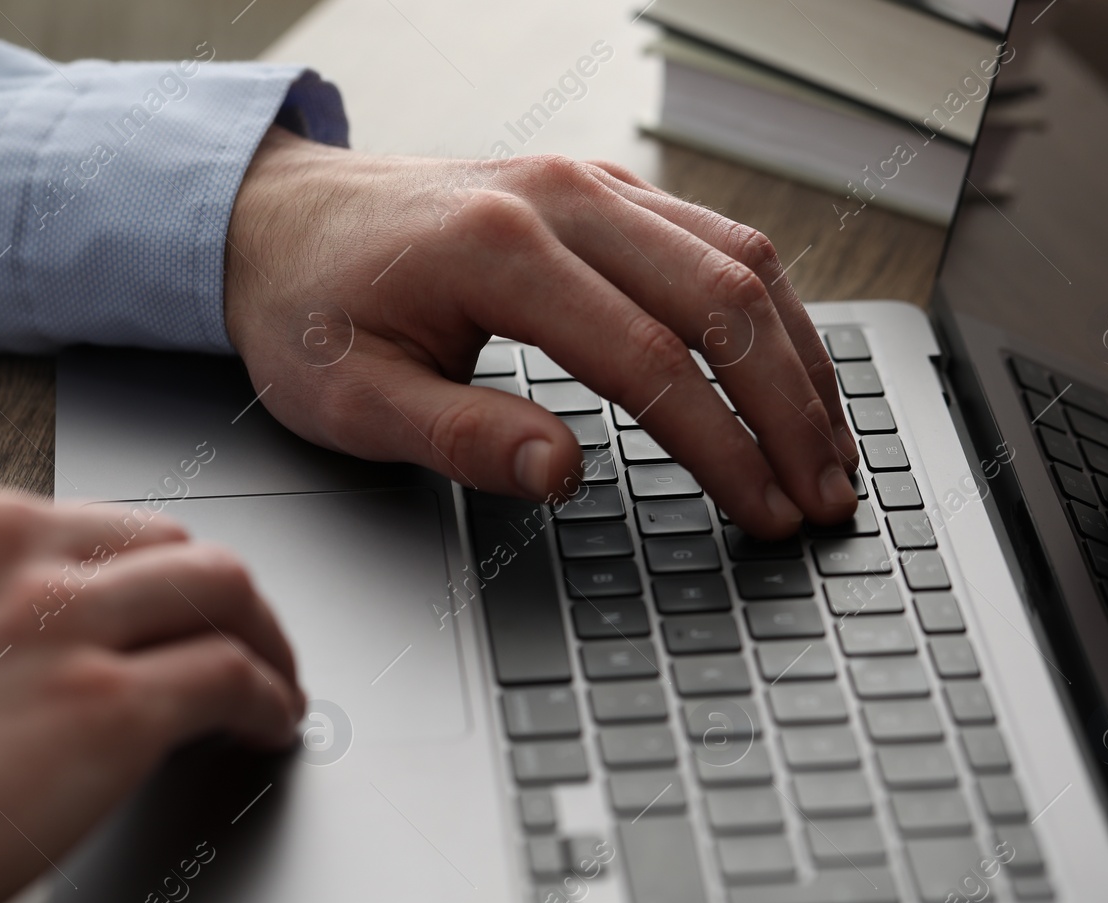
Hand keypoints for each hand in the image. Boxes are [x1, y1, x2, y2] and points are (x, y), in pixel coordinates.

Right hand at [0, 484, 302, 902]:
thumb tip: (34, 634)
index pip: (80, 522)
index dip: (137, 571)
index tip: (156, 603)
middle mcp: (4, 546)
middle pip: (163, 541)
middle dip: (209, 592)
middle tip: (233, 634)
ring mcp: (63, 620)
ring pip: (218, 589)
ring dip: (261, 637)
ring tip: (273, 676)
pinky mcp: (113, 703)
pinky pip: (233, 677)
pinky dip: (269, 699)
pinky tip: (269, 725)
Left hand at [223, 128, 858, 537]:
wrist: (276, 221)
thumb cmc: (309, 309)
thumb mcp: (353, 398)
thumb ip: (462, 437)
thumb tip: (564, 475)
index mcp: (499, 250)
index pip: (651, 360)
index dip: (723, 448)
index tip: (767, 512)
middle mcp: (562, 198)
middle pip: (724, 298)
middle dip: (791, 409)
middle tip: (827, 497)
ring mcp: (591, 185)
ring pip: (741, 258)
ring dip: (798, 357)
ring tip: (832, 446)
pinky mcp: (604, 193)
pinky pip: (718, 239)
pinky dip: (770, 311)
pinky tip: (791, 370)